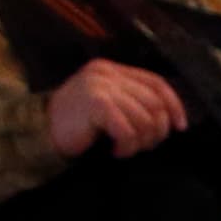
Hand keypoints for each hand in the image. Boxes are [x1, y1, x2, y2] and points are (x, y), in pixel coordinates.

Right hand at [46, 60, 186, 157]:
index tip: (180, 127)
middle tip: (145, 145)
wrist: (40, 133)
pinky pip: (127, 129)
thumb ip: (132, 102)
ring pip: (144, 118)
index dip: (174, 105)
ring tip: (127, 148)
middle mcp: (107, 73)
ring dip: (141, 141)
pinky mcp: (95, 104)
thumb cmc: (77, 124)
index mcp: (112, 70)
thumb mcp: (107, 105)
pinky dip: (127, 145)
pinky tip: (117, 150)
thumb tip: (169, 118)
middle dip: (157, 130)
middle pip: (154, 102)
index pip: (156, 82)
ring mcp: (100, 86)